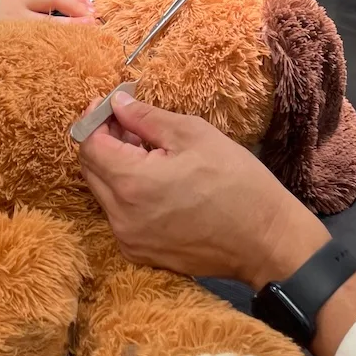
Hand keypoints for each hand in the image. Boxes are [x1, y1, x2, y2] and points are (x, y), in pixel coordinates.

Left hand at [79, 90, 328, 286]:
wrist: (266, 240)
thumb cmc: (236, 181)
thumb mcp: (193, 134)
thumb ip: (145, 117)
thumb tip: (116, 102)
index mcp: (131, 183)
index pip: (89, 145)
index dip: (95, 120)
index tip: (111, 105)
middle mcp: (120, 217)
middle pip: (91, 170)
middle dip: (105, 142)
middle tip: (133, 126)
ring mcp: (130, 240)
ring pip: (105, 193)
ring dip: (117, 168)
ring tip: (152, 154)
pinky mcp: (142, 254)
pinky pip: (121, 215)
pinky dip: (129, 194)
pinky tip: (159, 183)